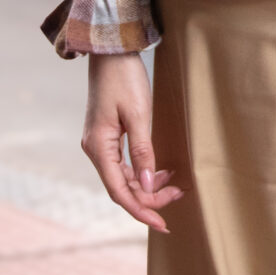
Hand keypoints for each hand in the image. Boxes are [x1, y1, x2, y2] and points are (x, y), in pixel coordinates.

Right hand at [82, 52, 184, 231]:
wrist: (111, 50)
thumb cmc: (124, 77)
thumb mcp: (139, 114)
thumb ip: (143, 152)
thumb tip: (147, 185)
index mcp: (99, 147)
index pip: (119, 191)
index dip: (141, 210)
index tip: (162, 224)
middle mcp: (95, 149)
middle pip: (122, 187)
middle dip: (149, 197)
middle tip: (179, 196)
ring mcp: (100, 143)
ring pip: (124, 178)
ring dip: (148, 186)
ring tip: (175, 186)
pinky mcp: (107, 136)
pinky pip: (124, 164)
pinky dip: (143, 172)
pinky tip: (161, 172)